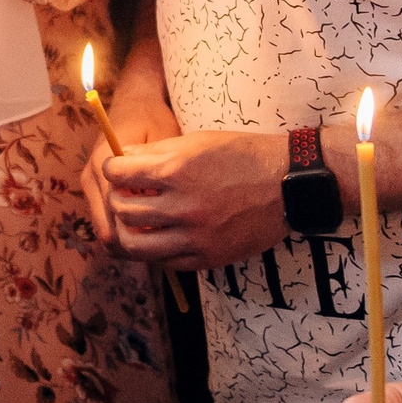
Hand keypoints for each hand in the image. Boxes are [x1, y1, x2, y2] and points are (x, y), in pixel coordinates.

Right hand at [82, 74, 180, 253]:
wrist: (134, 102)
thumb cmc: (152, 120)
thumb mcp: (162, 144)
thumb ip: (159, 176)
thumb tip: (165, 213)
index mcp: (103, 165)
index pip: (114, 215)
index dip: (140, 234)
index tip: (167, 238)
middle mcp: (91, 178)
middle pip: (107, 230)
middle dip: (134, 244)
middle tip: (165, 246)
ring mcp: (90, 186)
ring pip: (106, 230)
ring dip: (129, 239)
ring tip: (160, 239)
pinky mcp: (96, 190)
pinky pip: (107, 221)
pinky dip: (125, 230)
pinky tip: (151, 229)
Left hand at [102, 129, 290, 271]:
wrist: (289, 185)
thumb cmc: (244, 155)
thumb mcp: (198, 141)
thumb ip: (156, 151)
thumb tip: (122, 157)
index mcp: (177, 170)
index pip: (119, 174)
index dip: (112, 169)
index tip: (117, 169)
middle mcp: (183, 206)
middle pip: (122, 211)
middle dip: (116, 200)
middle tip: (124, 194)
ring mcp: (195, 236)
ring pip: (136, 246)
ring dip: (129, 231)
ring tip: (135, 221)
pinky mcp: (208, 258)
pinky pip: (165, 262)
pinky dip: (155, 249)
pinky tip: (160, 235)